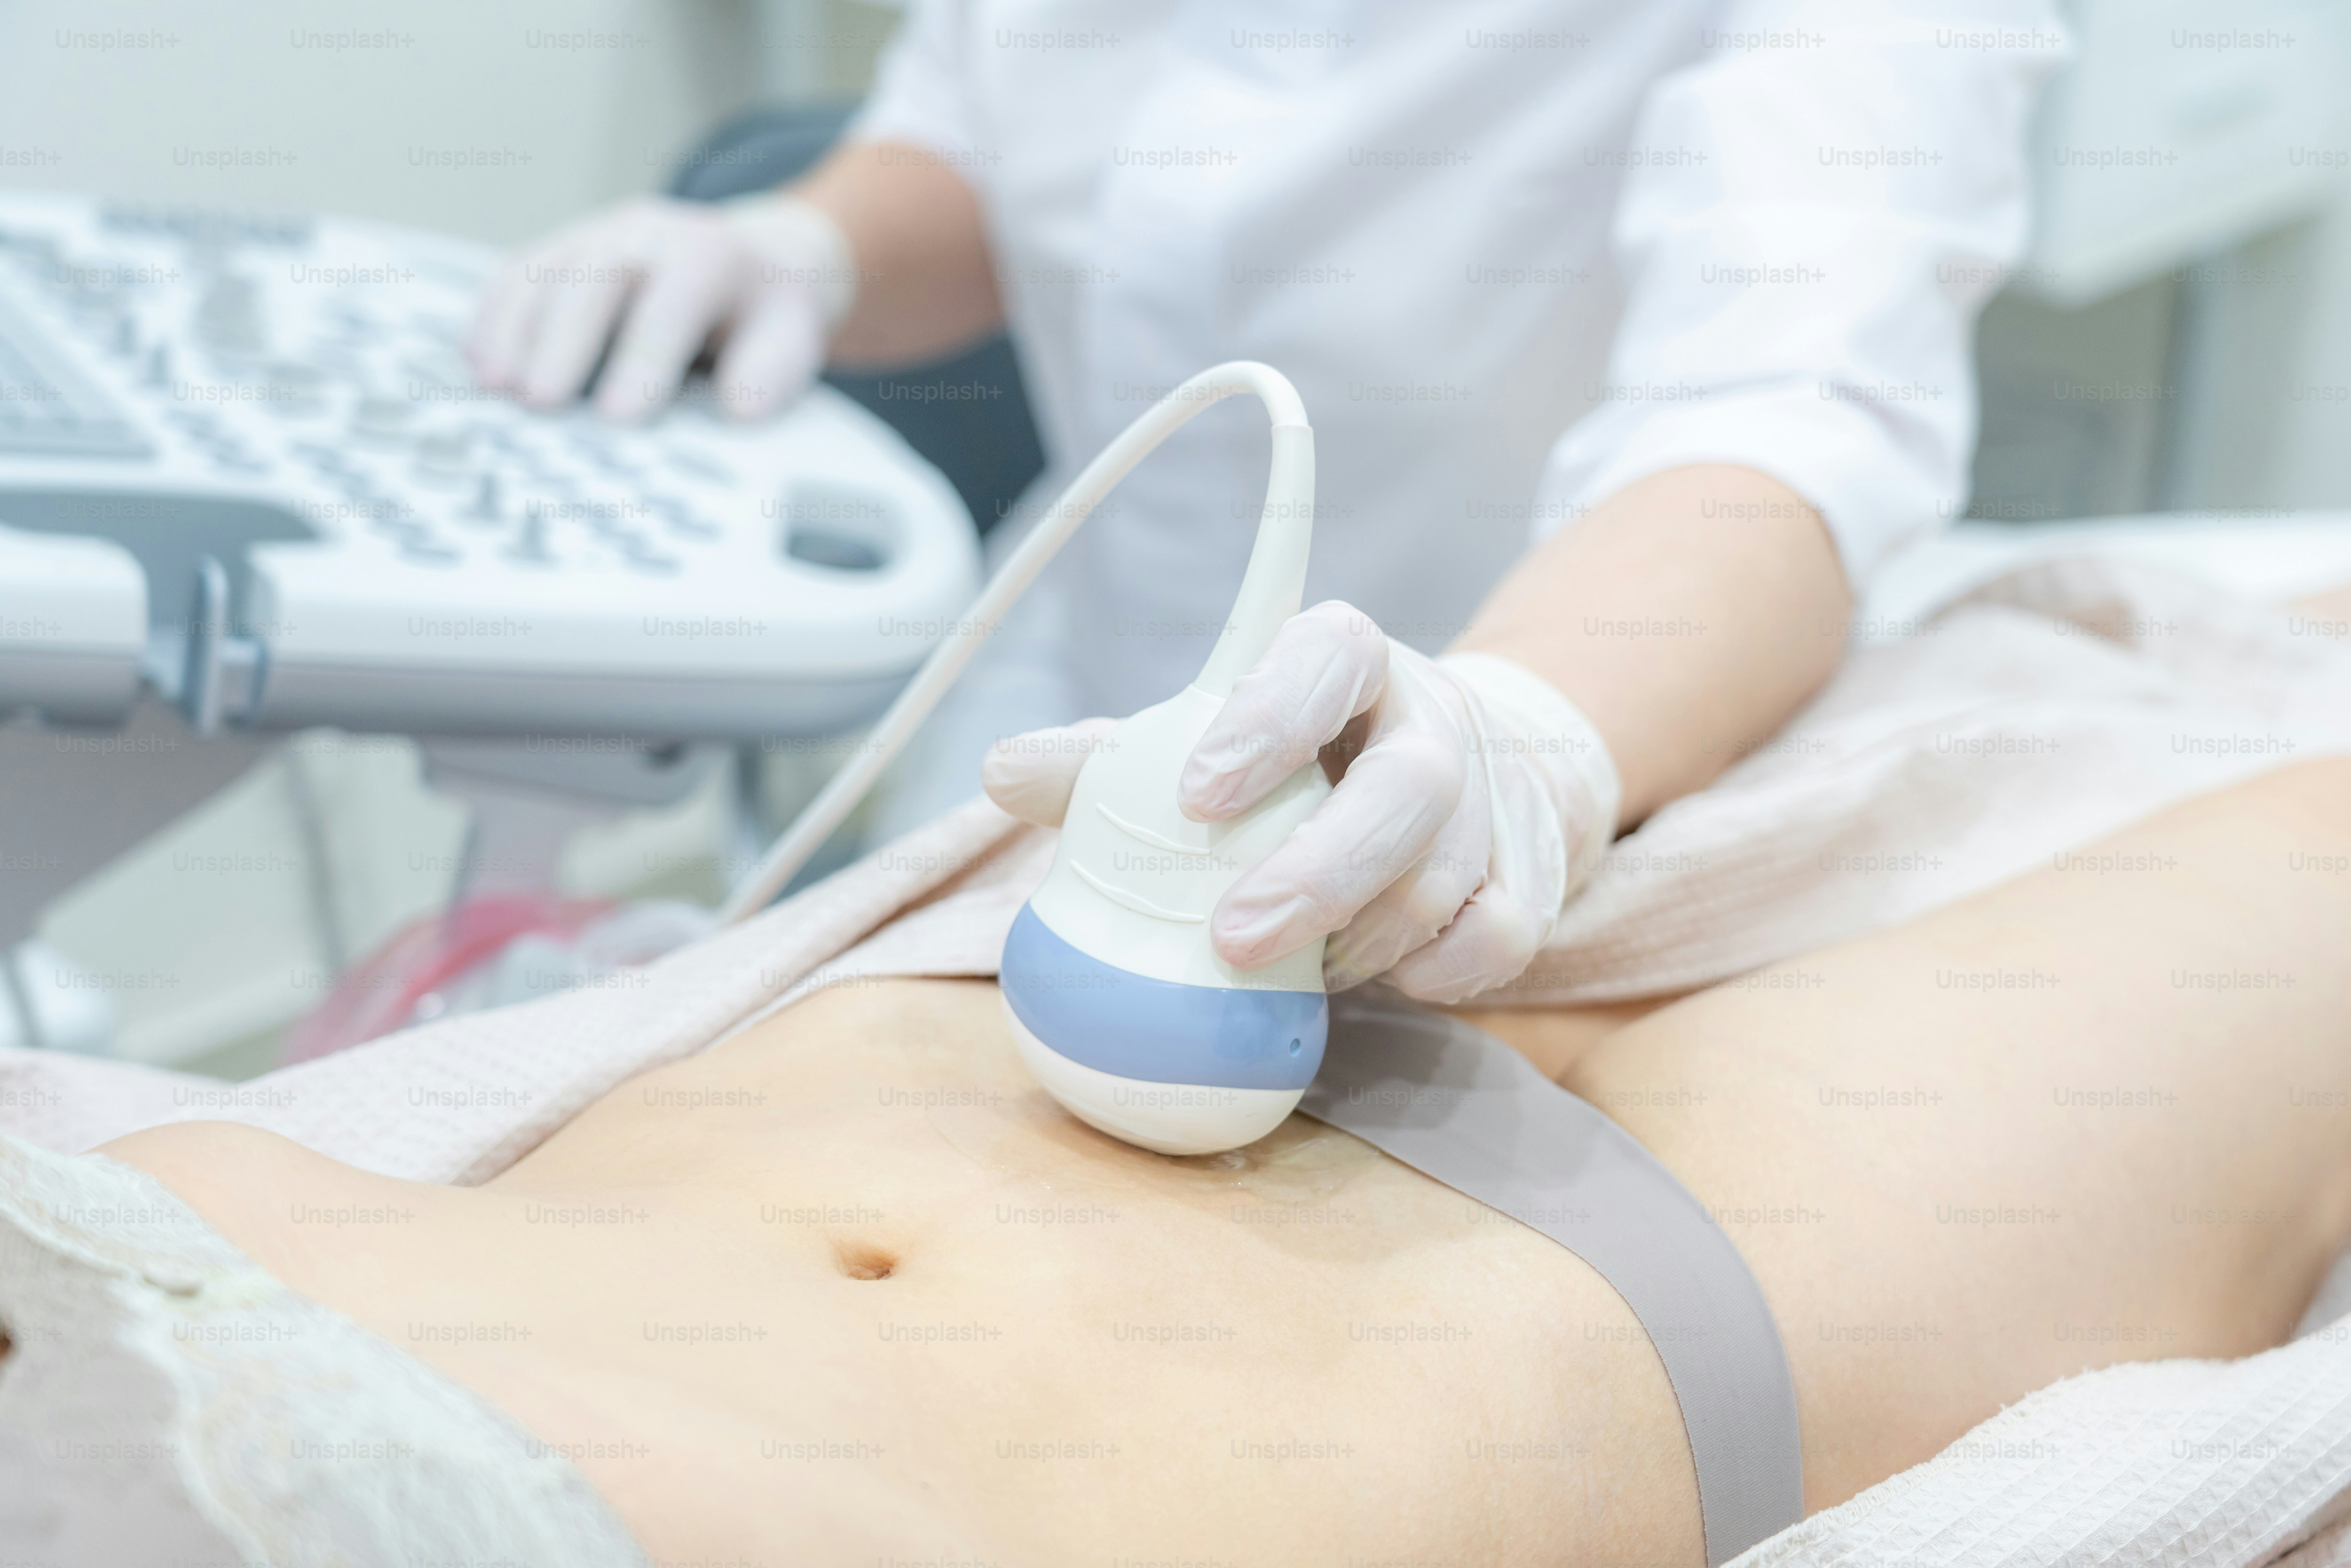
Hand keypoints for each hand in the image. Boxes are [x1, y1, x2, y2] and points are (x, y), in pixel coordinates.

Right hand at [467, 194, 854, 422]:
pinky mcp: (561, 249)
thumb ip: (771, 373)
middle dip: (564, 342)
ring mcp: (596, 234)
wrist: (755, 261)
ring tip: (497, 389)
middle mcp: (646, 232)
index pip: (670, 305)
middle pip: (594, 279)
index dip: (643, 360)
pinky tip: (480, 364)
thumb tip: (740, 409)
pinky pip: (515, 274)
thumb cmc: (766, 314)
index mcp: (708, 254)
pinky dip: (494, 317)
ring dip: (515, 330)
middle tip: (541, 404)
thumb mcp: (791, 339)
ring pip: (543, 271)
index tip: (621, 418)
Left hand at [983, 601, 1621, 1002]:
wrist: (1450, 772)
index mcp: (1347, 658)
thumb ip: (1108, 761)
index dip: (1270, 720)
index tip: (1197, 796)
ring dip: (1359, 937)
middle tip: (1232, 938)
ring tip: (1288, 968)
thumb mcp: (1202, 741)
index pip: (1325, 657)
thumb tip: (1002, 773)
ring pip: (1447, 874)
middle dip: (1319, 870)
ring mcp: (1492, 799)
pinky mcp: (1528, 876)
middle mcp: (1430, 718)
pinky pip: (1498, 939)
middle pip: (1408, 787)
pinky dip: (1432, 974)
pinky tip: (1373, 982)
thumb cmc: (1289, 762)